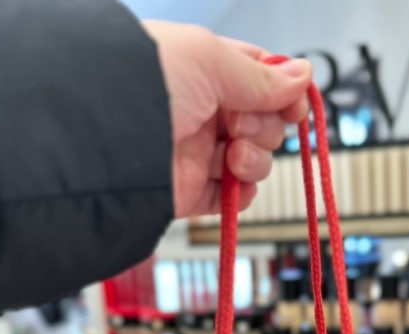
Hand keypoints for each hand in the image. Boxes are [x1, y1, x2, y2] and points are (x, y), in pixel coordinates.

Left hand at [142, 23, 311, 217]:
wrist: (105, 135)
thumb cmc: (144, 81)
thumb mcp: (211, 60)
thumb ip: (261, 74)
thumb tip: (302, 75)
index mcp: (204, 70)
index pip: (259, 79)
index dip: (283, 93)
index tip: (294, 105)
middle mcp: (201, 110)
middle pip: (262, 123)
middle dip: (262, 126)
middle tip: (238, 124)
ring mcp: (196, 152)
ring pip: (253, 161)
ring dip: (254, 160)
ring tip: (232, 155)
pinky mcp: (190, 191)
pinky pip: (233, 198)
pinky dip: (241, 193)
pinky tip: (233, 181)